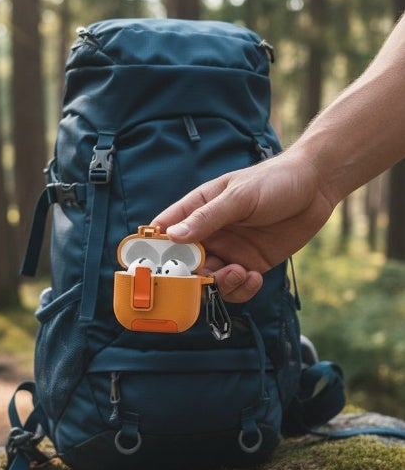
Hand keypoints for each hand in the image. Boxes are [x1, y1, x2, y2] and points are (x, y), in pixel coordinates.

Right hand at [152, 150, 335, 300]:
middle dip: (193, 277)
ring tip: (240, 272)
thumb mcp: (239, 197)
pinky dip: (241, 289)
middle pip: (185, 265)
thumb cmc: (273, 181)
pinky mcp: (250, 264)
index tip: (154, 270)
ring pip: (210, 281)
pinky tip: (255, 277)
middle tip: (209, 277)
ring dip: (221, 285)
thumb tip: (173, 236)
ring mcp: (229, 251)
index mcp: (197, 211)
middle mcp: (209, 234)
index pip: (165, 233)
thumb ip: (207, 218)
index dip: (155, 252)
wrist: (316, 187)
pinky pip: (236, 287)